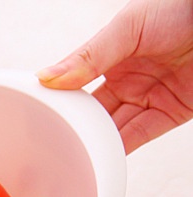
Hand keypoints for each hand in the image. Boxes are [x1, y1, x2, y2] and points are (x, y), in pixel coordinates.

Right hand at [37, 0, 192, 153]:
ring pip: (113, 130)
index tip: (41, 117)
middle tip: (56, 141)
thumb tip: (49, 78)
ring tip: (76, 155)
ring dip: (96, 143)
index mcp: (111, 57)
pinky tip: (101, 158)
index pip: (77, 87)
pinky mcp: (168, 114)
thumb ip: (89, 55)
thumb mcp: (128, 26)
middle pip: (94, 114)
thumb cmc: (181, 8)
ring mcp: (147, 99)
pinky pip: (138, 137)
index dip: (61, 103)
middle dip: (77, 129)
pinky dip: (120, 150)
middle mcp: (128, 81)